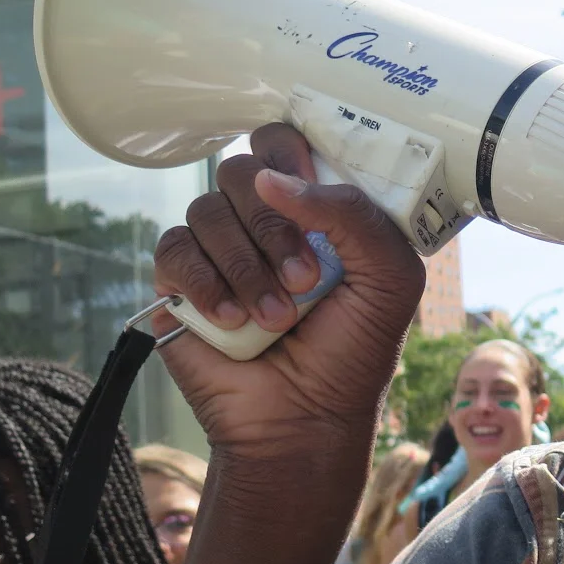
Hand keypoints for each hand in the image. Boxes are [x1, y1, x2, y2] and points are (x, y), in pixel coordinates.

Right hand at [152, 124, 424, 468]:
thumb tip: (274, 178)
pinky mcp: (180, 282)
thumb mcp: (389, 278)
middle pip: (243, 169)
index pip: (288, 144)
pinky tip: (231, 319)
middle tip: (305, 279)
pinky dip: (205, 282)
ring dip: (246, 266)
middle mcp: (264, 221)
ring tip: (278, 319)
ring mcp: (220, 249)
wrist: (305, 419)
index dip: (292, 155)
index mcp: (317, 209)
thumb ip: (354, 214)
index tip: (309, 186)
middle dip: (275, 224)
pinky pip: (174, 249)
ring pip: (207, 209)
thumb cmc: (356, 351)